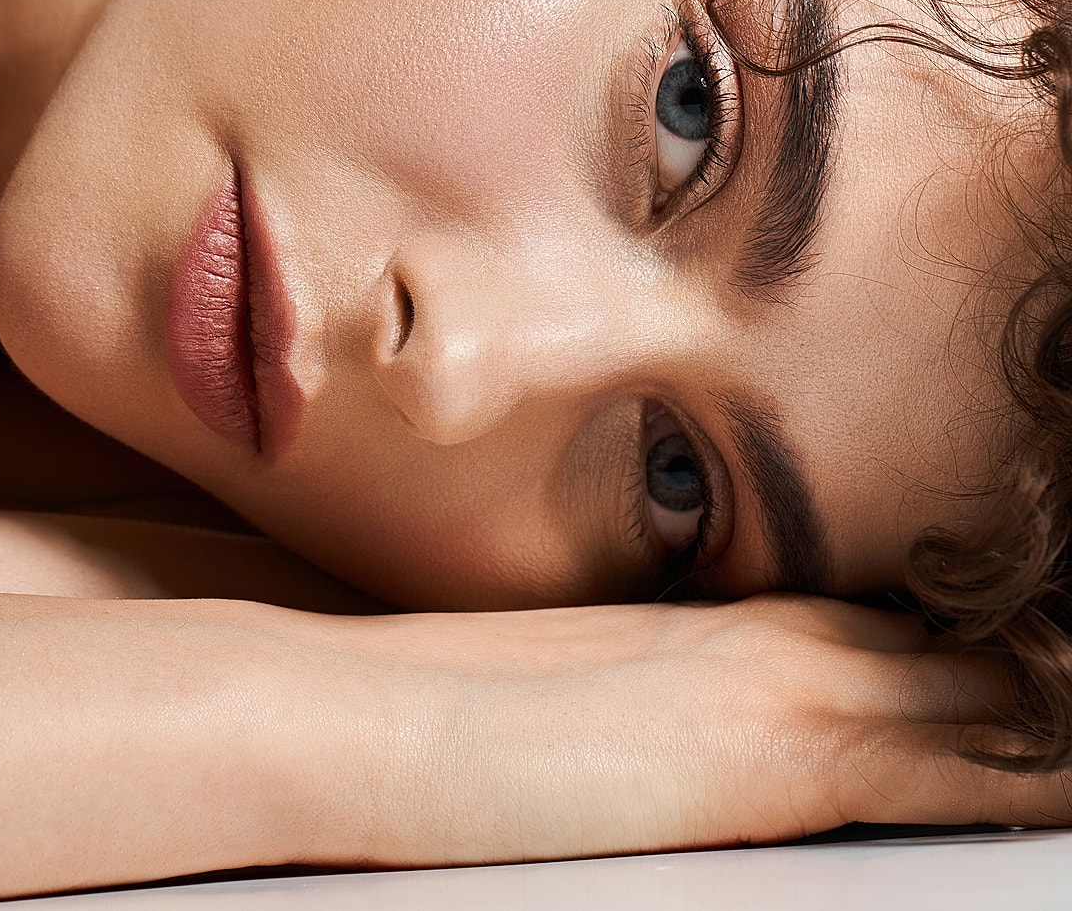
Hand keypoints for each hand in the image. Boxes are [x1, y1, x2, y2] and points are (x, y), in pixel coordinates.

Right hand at [310, 595, 1071, 865]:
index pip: (903, 624)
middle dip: (1039, 663)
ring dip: (1048, 702)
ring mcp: (784, 690)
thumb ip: (679, 690)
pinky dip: (1020, 762)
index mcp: (742, 623)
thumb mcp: (596, 691)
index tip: (1046, 649)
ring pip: (976, 689)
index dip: (984, 641)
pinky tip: (1067, 766)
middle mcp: (780, 639)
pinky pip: (946, 756)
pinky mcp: (777, 757)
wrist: (385, 722)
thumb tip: (718, 716)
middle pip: (960, 645)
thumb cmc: (463, 709)